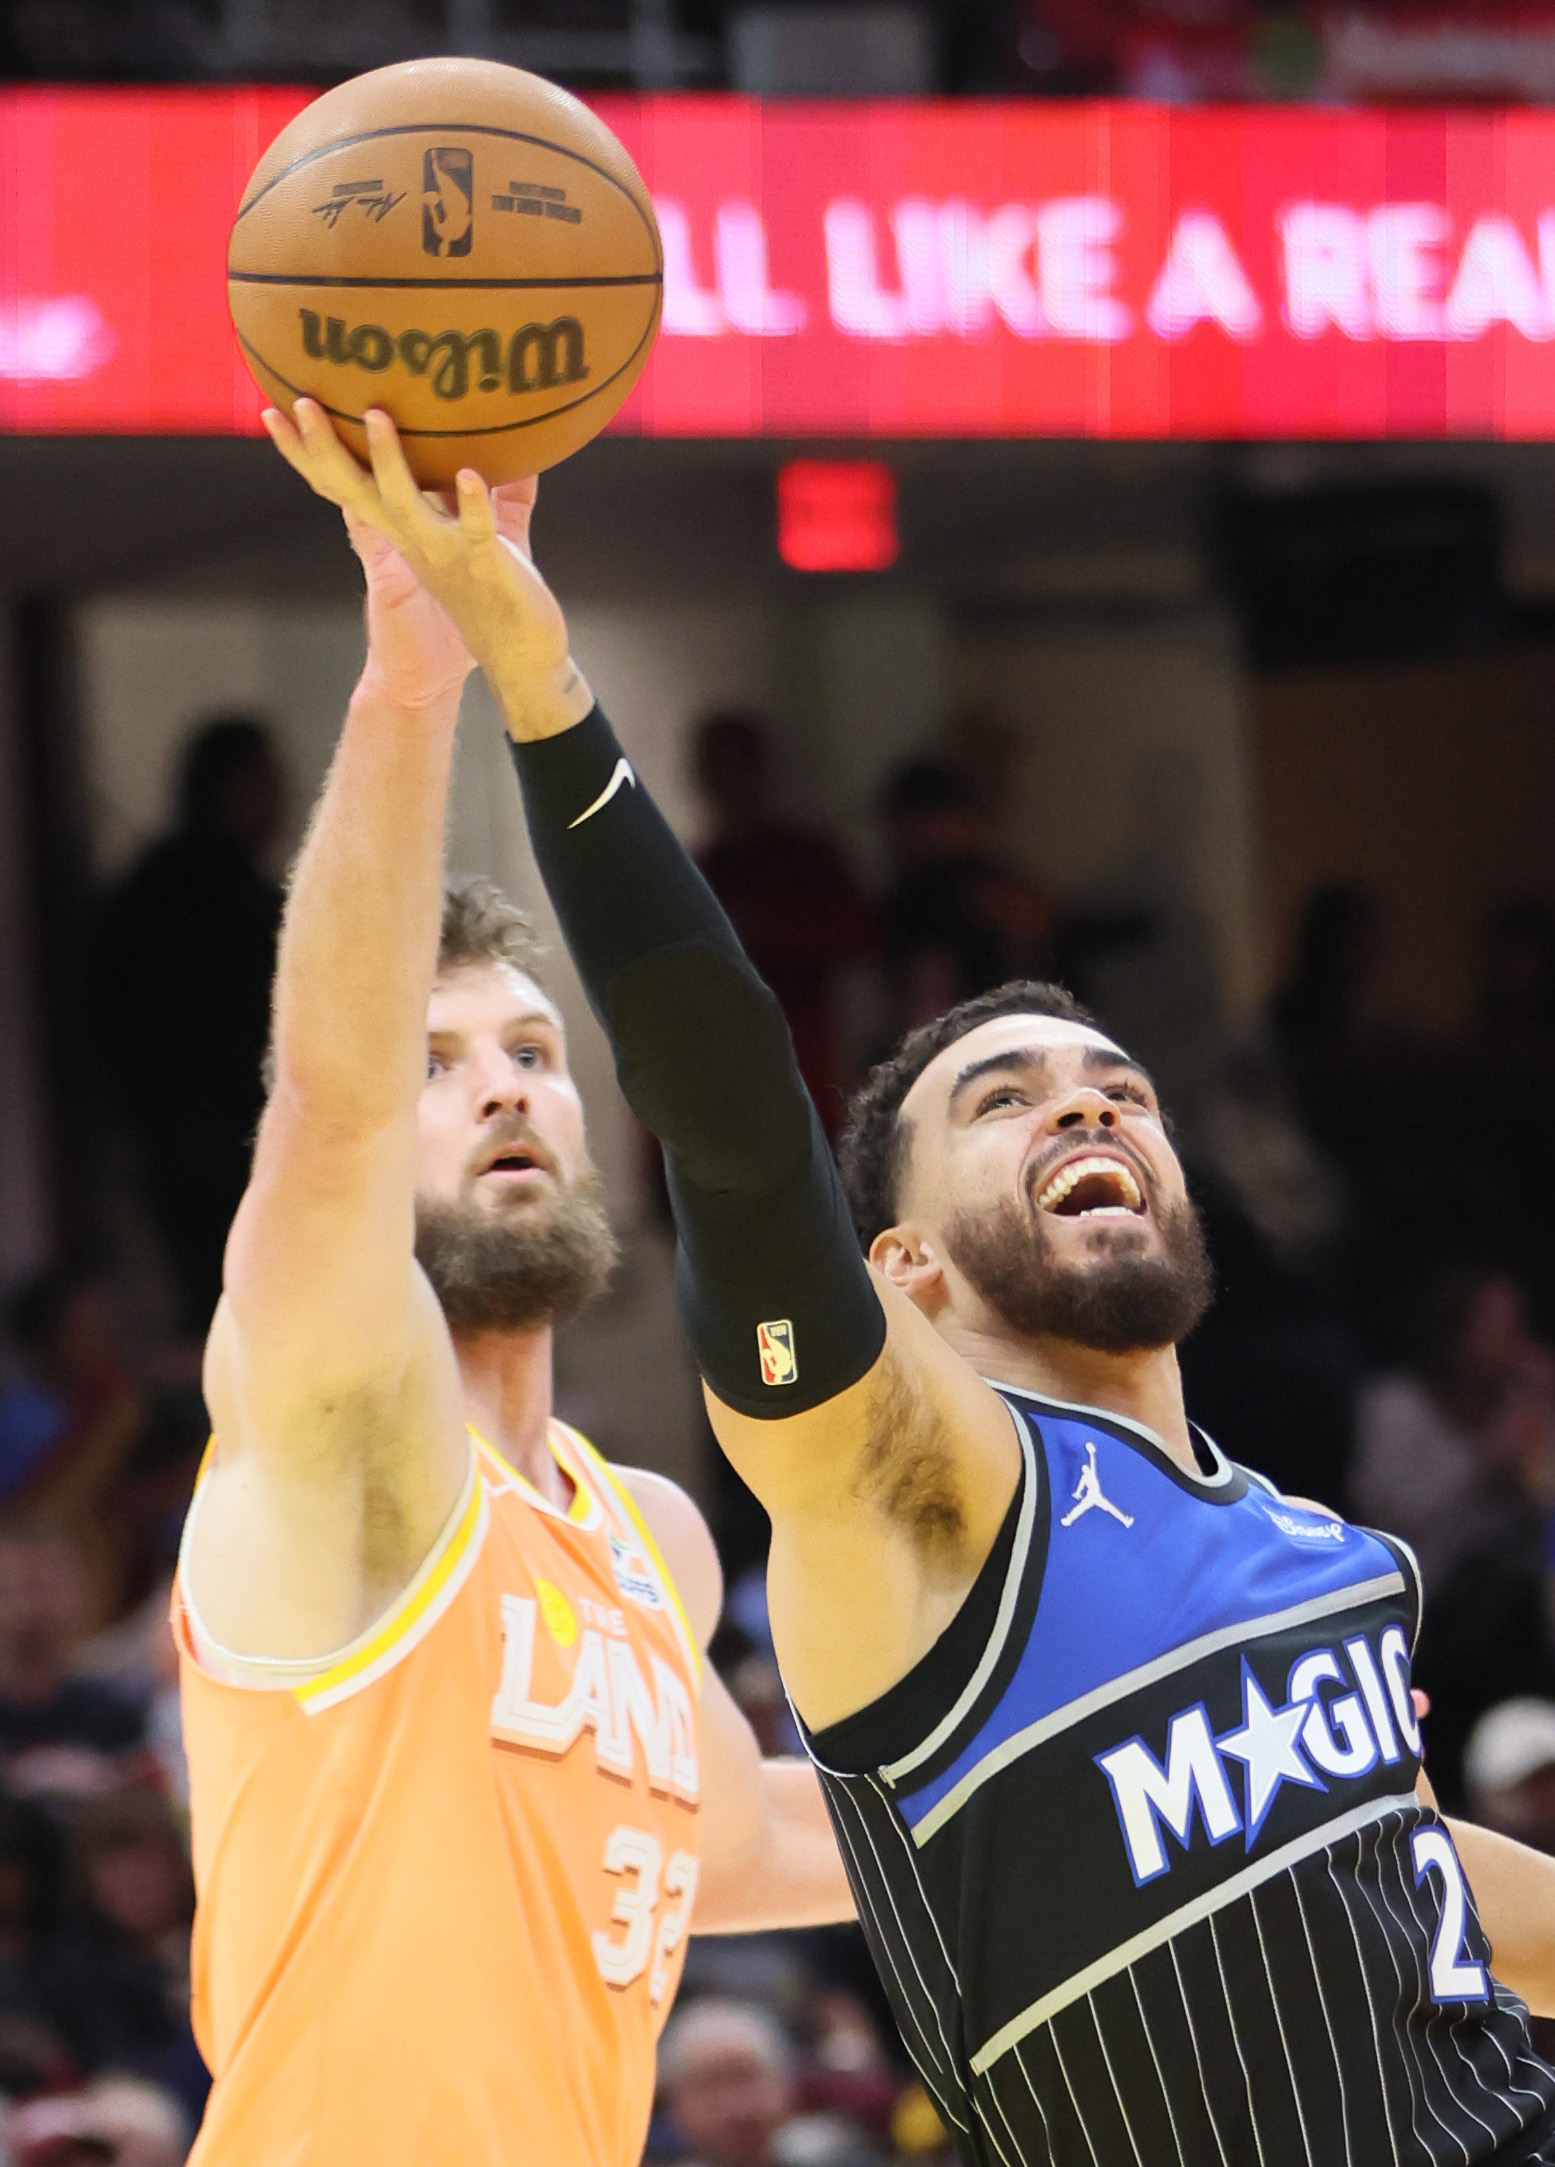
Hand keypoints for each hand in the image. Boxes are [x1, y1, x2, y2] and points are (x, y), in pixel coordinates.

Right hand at [261, 401, 592, 737]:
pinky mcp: (482, 572)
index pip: (348, 485)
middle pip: (353, 491)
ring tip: (375, 415)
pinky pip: (475, 535)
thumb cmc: (494, 601)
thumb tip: (513, 452)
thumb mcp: (487, 541)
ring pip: (403, 506)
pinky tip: (469, 476)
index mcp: (404, 533)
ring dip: (388, 461)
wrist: (514, 665)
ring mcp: (443, 557)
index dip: (312, 451)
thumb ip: (493, 498)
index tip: (284, 404)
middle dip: (322, 448)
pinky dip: (472, 505)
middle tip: (300, 400)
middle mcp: (411, 543)